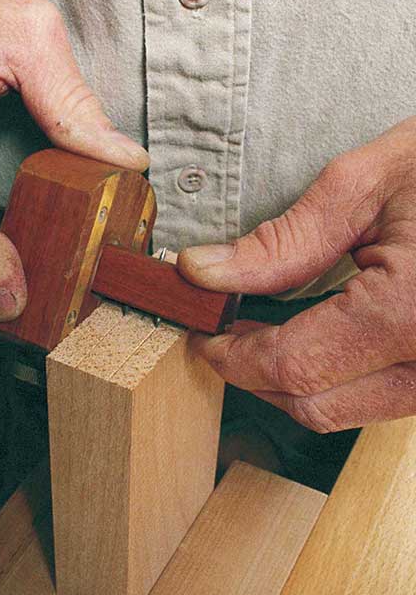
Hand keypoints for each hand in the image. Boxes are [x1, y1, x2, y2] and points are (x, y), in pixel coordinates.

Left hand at [180, 117, 415, 432]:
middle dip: (255, 373)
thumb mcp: (370, 183)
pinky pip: (385, 396)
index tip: (201, 331)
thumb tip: (203, 273)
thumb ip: (283, 241)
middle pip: (315, 405)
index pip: (291, 367)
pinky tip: (320, 335)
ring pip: (349, 411)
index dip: (230, 355)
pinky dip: (340, 376)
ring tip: (268, 329)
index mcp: (413, 312)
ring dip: (296, 380)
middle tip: (224, 329)